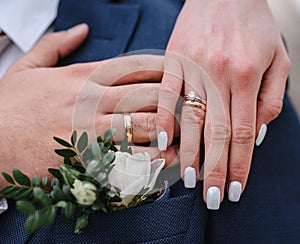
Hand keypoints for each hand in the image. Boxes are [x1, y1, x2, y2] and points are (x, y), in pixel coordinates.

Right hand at [0, 26, 177, 188]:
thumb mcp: (28, 67)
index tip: (182, 75)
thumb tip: (79, 29)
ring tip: (186, 136)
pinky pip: (138, 161)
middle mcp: (94, 101)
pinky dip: (158, 161)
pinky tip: (165, 160)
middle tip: (191, 108)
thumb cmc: (9, 108)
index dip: (169, 68)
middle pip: (155, 94)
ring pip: (152, 126)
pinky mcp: (91, 163)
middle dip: (179, 100)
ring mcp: (95, 132)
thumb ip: (56, 44)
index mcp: (85, 76)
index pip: (141, 65)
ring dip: (175, 131)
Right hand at [156, 0, 289, 207]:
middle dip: (215, 170)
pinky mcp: (173, 59)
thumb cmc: (254, 26)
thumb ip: (269, 100)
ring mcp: (193, 67)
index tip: (236, 189)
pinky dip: (165, 118)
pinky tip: (164, 142)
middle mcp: (219, 75)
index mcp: (247, 76)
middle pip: (216, 133)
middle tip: (212, 198)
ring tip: (189, 180)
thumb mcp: (277, 59)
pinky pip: (166, 92)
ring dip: (189, 152)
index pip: (242, 132)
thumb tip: (254, 135)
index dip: (240, 164)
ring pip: (190, 118)